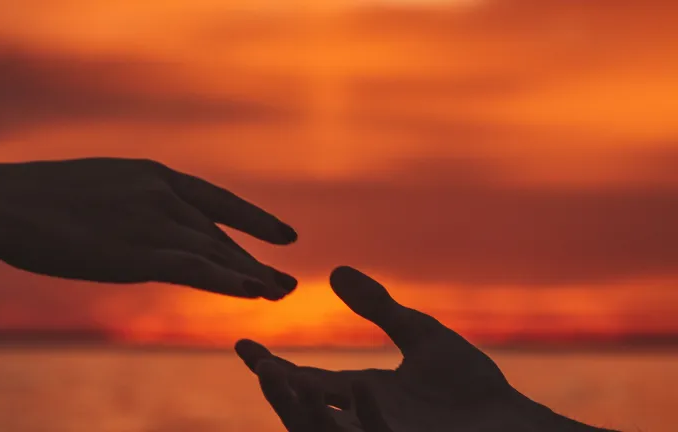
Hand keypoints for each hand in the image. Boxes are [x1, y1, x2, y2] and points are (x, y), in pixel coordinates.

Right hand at [0, 158, 296, 298]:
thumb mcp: (97, 186)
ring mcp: (154, 221)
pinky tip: (252, 293)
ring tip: (280, 293)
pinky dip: (227, 280)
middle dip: (256, 258)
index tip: (285, 234)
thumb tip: (140, 218)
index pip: (218, 200)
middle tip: (286, 279)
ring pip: (216, 253)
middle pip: (222, 234)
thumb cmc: (41, 197)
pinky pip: (196, 268)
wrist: (5, 202)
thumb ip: (130, 201)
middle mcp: (164, 195)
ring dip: (252, 276)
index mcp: (154, 175)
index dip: (255, 219)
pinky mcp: (139, 251)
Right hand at [236, 267, 617, 431]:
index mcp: (363, 395)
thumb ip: (378, 307)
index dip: (273, 365)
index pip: (307, 380)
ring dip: (300, 411)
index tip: (241, 342)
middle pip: (306, 412)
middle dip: (278, 392)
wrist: (512, 423)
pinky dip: (366, 414)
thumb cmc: (468, 385)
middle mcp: (366, 420)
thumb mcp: (420, 335)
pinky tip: (358, 384)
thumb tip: (334, 271)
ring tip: (279, 379)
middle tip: (256, 365)